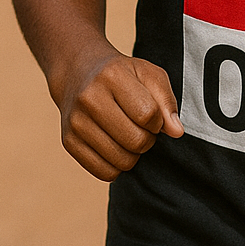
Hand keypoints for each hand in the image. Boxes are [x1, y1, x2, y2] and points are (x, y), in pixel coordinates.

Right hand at [55, 52, 183, 181]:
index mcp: (111, 75)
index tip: (152, 114)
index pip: (148, 115)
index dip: (158, 120)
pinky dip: (116, 166)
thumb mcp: (147, 74)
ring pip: (122, 161)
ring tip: (127, 135)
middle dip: (147, 139)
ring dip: (133, 154)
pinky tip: (114, 146)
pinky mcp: (68, 142)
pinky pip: (105, 173)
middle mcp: (89, 97)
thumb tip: (176, 132)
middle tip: (140, 127)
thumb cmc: (119, 74)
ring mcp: (76, 121)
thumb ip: (166, 100)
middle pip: (136, 141)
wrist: (77, 72)